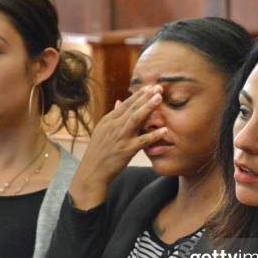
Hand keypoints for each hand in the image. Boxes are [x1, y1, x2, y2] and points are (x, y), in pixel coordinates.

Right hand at [69, 85, 166, 209]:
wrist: (93, 171)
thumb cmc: (99, 152)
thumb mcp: (102, 131)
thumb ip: (113, 116)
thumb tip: (119, 101)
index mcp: (109, 120)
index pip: (126, 104)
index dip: (139, 94)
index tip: (150, 86)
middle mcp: (114, 126)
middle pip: (132, 108)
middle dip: (146, 96)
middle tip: (159, 87)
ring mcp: (120, 137)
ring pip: (136, 119)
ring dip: (148, 108)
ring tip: (159, 99)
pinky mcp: (126, 150)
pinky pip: (142, 141)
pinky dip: (154, 135)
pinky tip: (165, 130)